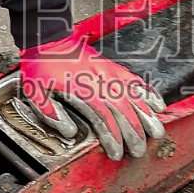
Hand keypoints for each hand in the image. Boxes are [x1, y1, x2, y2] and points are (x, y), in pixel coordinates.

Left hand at [18, 38, 165, 160]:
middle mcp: (99, 80)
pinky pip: (135, 80)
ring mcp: (109, 72)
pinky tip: (157, 104)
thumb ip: (51, 113)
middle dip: (134, 132)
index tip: (117, 153)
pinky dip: (148, 92)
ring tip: (157, 131)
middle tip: (140, 150)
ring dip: (147, 115)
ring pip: (134, 95)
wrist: (49, 39)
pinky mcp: (113, 67)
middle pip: (123, 109)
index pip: (103, 117)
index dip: (113, 137)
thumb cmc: (42, 65)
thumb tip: (69, 132)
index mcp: (81, 89)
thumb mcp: (35, 91)